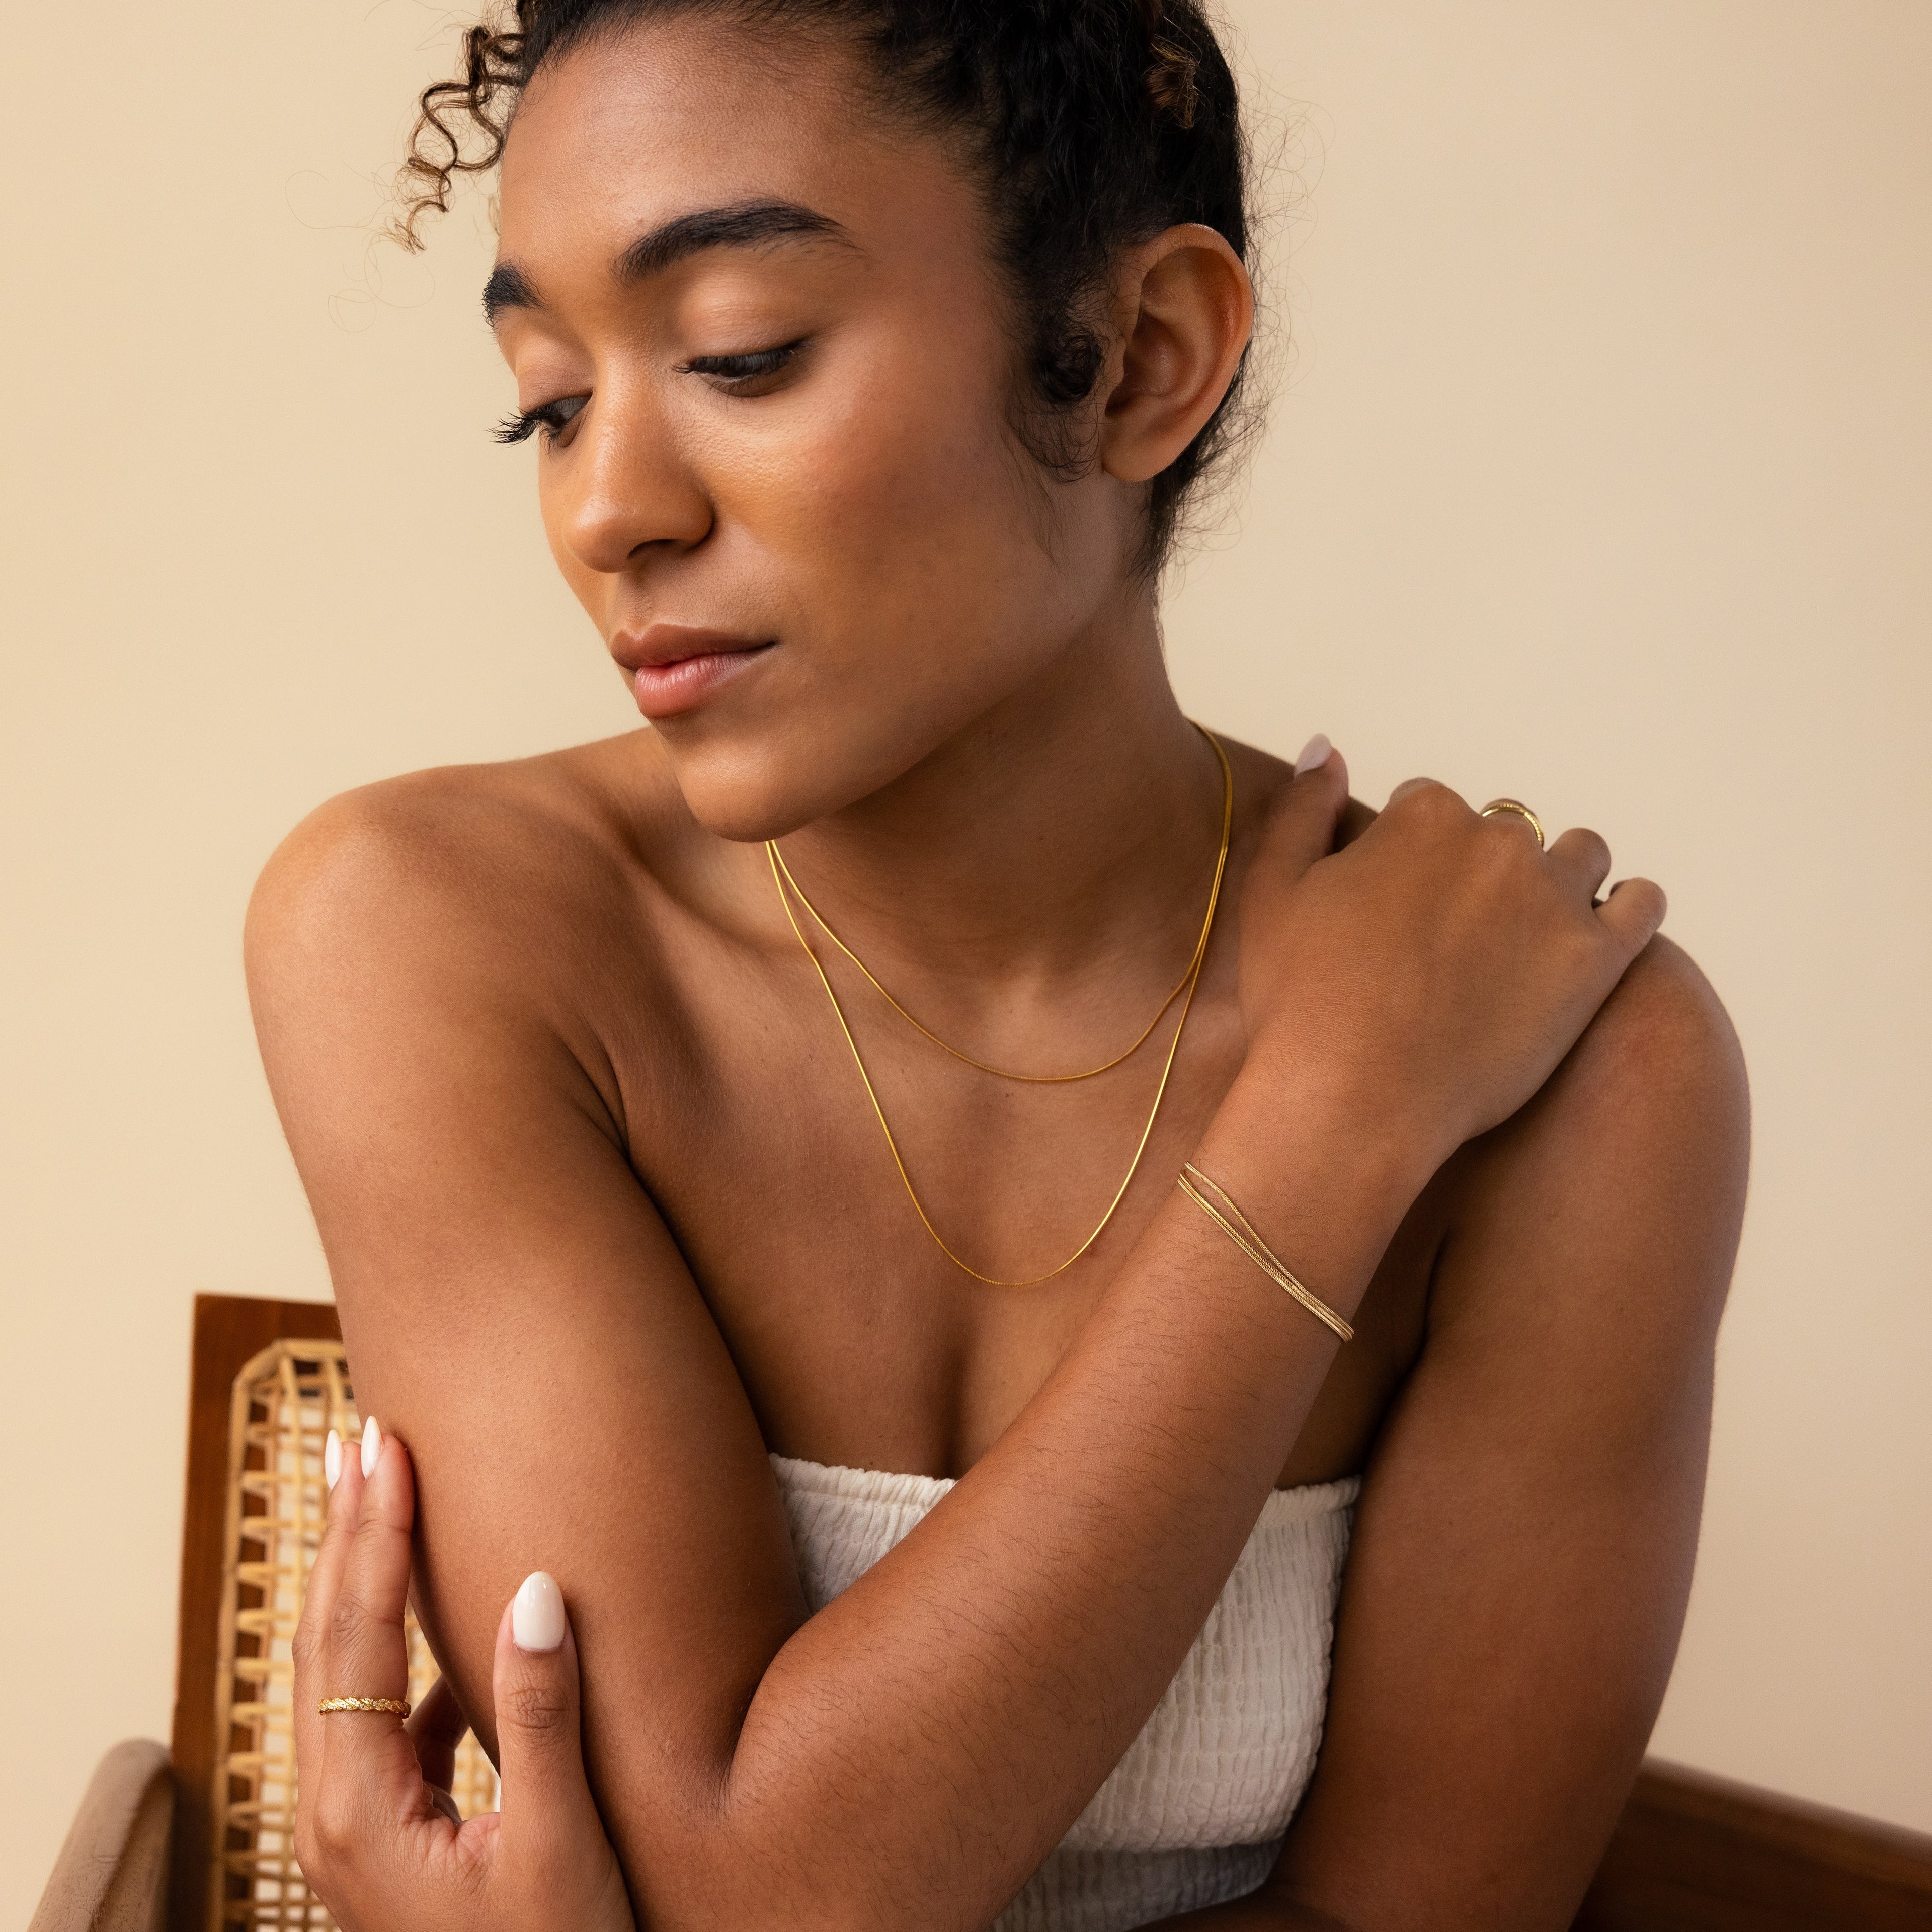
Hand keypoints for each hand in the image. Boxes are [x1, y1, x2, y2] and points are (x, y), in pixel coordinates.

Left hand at [292, 1421, 634, 1931]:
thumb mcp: (561, 1845)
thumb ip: (540, 1716)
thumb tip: (532, 1585)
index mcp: (359, 1812)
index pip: (354, 1636)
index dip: (372, 1533)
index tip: (385, 1447)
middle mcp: (337, 1813)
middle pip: (329, 1640)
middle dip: (349, 1532)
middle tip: (364, 1436)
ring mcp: (359, 1826)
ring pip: (347, 1673)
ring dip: (368, 1580)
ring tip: (385, 1498)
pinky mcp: (392, 1834)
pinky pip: (383, 1718)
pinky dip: (402, 1650)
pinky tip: (438, 1620)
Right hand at [1231, 744, 1665, 1170]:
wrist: (1351, 1098)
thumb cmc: (1299, 1001)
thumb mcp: (1272, 891)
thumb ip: (1303, 809)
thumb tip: (1328, 749)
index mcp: (1423, 816)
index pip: (1430, 807)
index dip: (1411, 856)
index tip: (1400, 906)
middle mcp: (1498, 841)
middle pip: (1505, 833)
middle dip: (1483, 872)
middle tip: (1453, 940)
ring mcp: (1554, 898)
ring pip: (1580, 857)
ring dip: (1559, 882)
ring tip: (1526, 937)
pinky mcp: (1597, 959)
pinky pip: (1641, 905)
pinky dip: (1626, 908)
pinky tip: (1597, 935)